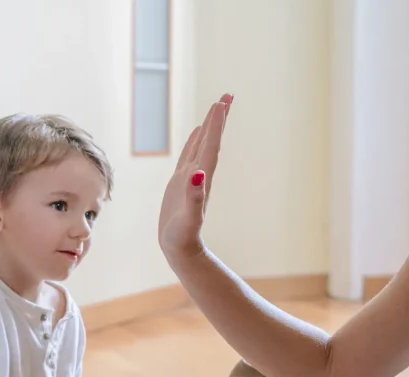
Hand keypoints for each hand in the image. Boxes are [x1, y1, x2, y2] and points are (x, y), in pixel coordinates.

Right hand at [158, 93, 233, 258]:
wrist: (180, 249)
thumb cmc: (183, 236)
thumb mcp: (189, 218)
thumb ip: (194, 197)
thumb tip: (198, 174)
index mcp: (201, 179)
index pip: (211, 146)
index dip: (216, 125)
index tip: (222, 103)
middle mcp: (199, 174)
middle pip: (211, 141)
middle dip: (219, 118)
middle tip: (228, 95)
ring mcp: (190, 177)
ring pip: (202, 145)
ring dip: (210, 126)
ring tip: (217, 107)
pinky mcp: (180, 182)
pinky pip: (189, 155)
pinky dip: (195, 141)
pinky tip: (197, 132)